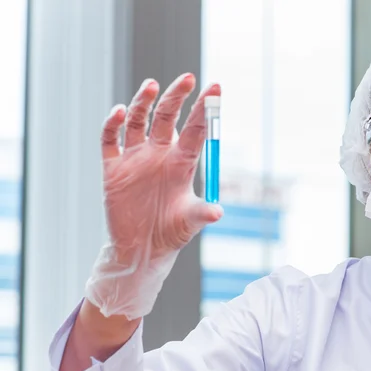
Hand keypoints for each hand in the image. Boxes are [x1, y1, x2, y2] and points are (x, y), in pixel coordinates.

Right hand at [85, 73, 222, 319]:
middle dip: (176, 97)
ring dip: (144, 102)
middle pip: (167, 116)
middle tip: (188, 78)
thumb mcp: (189, 222)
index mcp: (182, 162)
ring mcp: (136, 158)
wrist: (143, 248)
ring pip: (139, 120)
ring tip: (151, 85)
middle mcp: (160, 154)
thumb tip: (217, 212)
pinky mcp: (113, 168)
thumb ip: (201, 213)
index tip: (216, 87)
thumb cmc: (172, 233)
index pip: (195, 128)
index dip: (205, 109)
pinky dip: (113, 125)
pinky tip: (120, 113)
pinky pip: (110, 140)